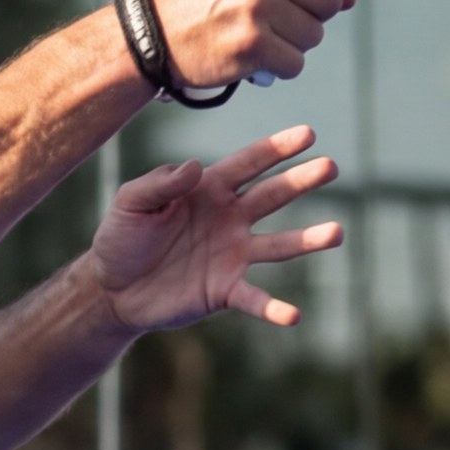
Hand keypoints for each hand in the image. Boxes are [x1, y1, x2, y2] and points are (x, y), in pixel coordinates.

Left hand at [87, 126, 343, 333]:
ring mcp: (232, 255)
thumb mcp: (129, 203)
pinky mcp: (225, 291)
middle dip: (301, 181)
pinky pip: (255, 299)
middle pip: (273, 196)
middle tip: (331, 166)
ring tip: (337, 232)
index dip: (277, 149)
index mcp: (209, 190)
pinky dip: (275, 308)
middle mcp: (229, 219)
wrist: (112, 289)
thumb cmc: (121, 238)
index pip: (248, 164)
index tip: (308, 134)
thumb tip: (195, 167)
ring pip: (278, 245)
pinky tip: (294, 316)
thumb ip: (159, 183)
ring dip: (308, 240)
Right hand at [145, 0, 363, 89]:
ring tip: (259, 33)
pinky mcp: (253, 45)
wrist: (151, 33)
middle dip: (314, 12)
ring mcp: (258, 6)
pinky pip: (295, 62)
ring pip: (315, 33)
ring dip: (294, 42)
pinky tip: (254, 56)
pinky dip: (279, 66)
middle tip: (280, 14)